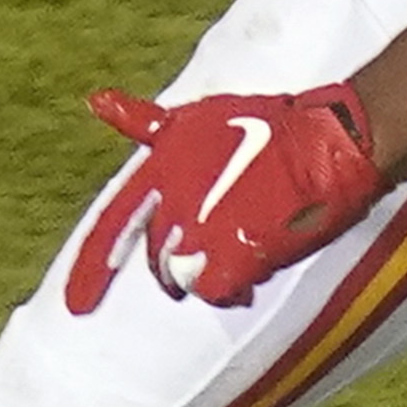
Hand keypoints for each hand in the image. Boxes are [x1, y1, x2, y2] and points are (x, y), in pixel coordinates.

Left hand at [72, 81, 387, 311]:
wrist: (331, 141)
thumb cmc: (271, 124)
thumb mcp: (198, 117)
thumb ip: (144, 122)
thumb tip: (95, 100)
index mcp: (160, 171)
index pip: (113, 226)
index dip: (92, 271)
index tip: (75, 306)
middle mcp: (174, 204)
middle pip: (158, 260)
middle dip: (181, 263)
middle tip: (216, 250)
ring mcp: (204, 232)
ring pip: (187, 278)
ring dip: (212, 272)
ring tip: (244, 249)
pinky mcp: (237, 255)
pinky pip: (218, 291)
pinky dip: (234, 287)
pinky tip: (254, 270)